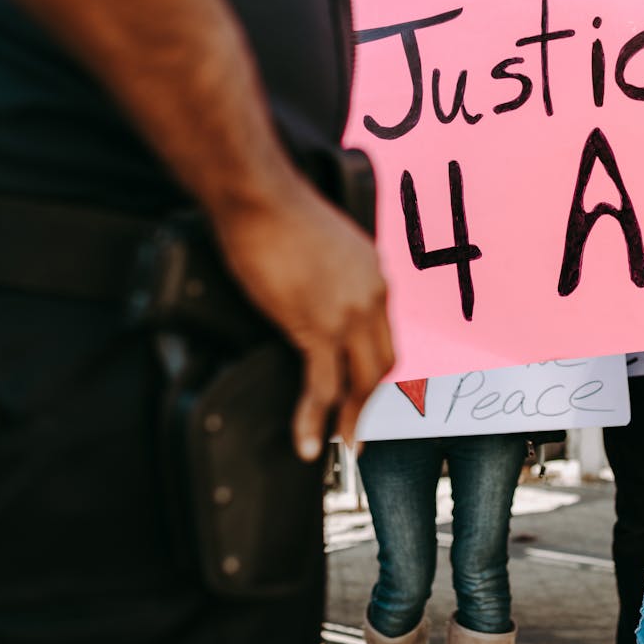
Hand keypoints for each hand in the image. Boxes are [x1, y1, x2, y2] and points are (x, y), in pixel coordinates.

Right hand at [216, 181, 393, 460]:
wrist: (259, 196)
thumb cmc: (278, 211)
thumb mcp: (322, 245)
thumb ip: (332, 276)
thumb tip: (317, 299)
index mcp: (375, 274)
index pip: (384, 334)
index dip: (374, 368)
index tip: (364, 391)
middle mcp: (371, 296)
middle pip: (382, 363)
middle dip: (371, 402)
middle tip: (357, 430)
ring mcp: (347, 313)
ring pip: (360, 381)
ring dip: (350, 420)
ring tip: (340, 447)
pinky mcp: (317, 326)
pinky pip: (322, 385)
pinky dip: (314, 418)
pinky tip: (306, 440)